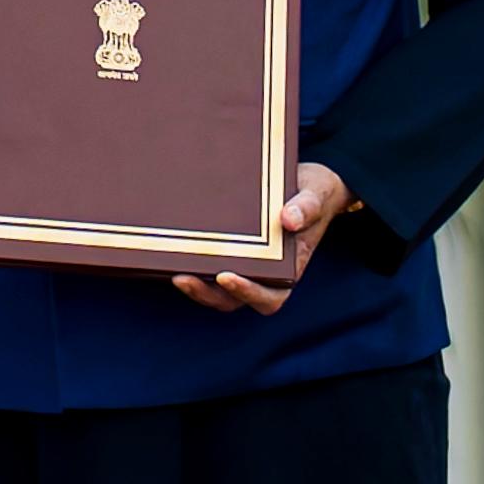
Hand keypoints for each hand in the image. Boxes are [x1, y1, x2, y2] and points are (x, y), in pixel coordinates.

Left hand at [172, 162, 352, 314]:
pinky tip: (168, 249)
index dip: (247, 293)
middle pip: (231, 299)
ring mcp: (242, 264)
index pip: (269, 297)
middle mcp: (262, 273)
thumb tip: (289, 219)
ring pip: (214, 288)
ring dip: (194, 284)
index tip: (226, 276)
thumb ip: (307, 207)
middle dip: (207, 293)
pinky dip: (189, 263)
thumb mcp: (315, 195)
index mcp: (287, 269)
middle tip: (182, 277)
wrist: (304, 185)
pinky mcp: (225, 251)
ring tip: (170, 268)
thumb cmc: (312, 194)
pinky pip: (206, 264)